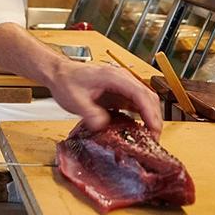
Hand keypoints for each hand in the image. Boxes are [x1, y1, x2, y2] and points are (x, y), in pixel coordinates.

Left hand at [45, 60, 162, 136]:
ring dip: (151, 118)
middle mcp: (122, 78)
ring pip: (146, 100)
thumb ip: (89, 113)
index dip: (150, 113)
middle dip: (155, 118)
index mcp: (113, 77)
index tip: (154, 130)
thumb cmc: (66, 81)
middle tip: (153, 140)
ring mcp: (122, 85)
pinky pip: (137, 103)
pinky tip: (139, 130)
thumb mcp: (74, 100)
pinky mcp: (120, 92)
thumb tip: (103, 125)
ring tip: (149, 138)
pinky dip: (142, 116)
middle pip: (149, 97)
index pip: (140, 94)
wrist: (60, 73)